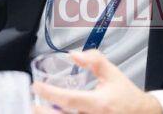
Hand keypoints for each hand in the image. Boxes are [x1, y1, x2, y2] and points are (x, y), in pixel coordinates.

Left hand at [33, 51, 162, 113]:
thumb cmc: (128, 98)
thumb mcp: (113, 74)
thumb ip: (95, 61)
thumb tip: (75, 54)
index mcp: (99, 104)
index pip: (68, 100)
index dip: (49, 93)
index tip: (37, 86)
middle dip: (43, 112)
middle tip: (34, 103)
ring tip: (41, 110)